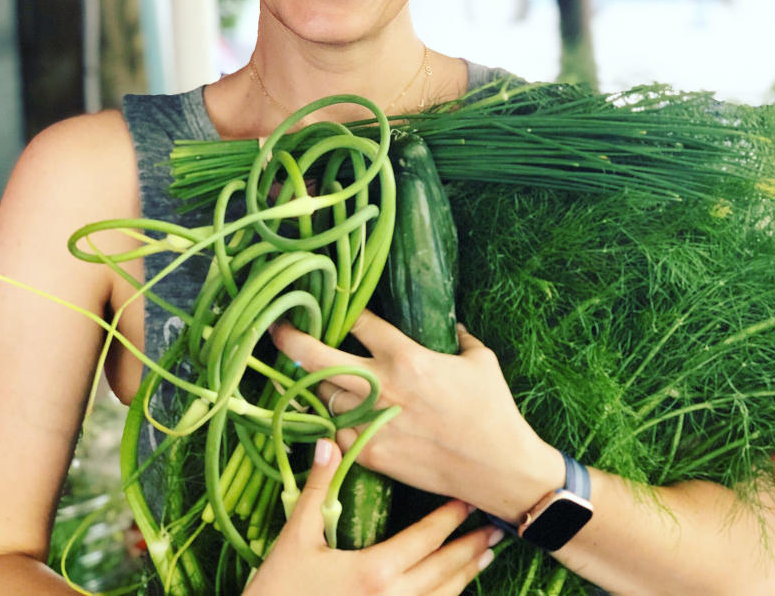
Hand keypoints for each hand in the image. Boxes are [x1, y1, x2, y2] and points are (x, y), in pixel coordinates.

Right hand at [242, 438, 499, 594]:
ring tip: (484, 557)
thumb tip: (329, 442)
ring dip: (466, 576)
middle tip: (497, 528)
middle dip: (471, 547)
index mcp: (375, 571)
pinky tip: (450, 590)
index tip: (470, 500)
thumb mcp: (296, 539)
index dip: (450, 519)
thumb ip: (318, 490)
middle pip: (445, 570)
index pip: (426, 538)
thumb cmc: (278, 590)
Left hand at [270, 312, 564, 521]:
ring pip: (322, 398)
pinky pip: (335, 433)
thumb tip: (448, 324)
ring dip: (315, 386)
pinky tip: (332, 414)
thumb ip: (457, 336)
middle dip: (292, 341)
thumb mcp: (480, 360)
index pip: (361, 323)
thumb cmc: (493, 409)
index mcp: (407, 358)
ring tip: (305, 376)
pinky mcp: (371, 454)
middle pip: (317, 359)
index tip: (334, 306)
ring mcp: (371, 424)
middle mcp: (381, 388)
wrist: (497, 468)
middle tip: (277, 330)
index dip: (346, 311)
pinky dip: (333, 422)